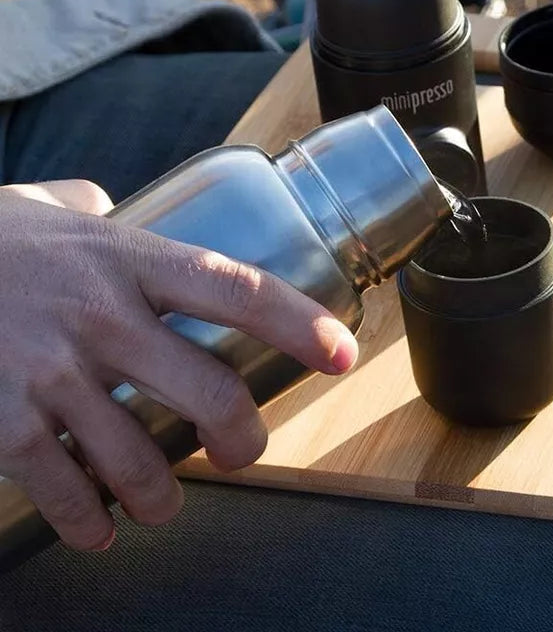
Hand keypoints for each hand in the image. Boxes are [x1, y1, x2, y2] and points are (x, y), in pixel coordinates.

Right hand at [0, 180, 357, 551]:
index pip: (239, 288)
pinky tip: (101, 527)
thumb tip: (110, 201)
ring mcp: (52, 372)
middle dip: (244, 436)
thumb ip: (100, 210)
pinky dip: (90, 521)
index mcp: (132, 258)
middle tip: (248, 450)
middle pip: (209, 390)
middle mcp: (102, 315)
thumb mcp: (61, 211)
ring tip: (167, 499)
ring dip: (165, 494)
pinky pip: (65, 490)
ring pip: (140, 459)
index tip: (342, 353)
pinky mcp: (4, 422)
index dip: (300, 323)